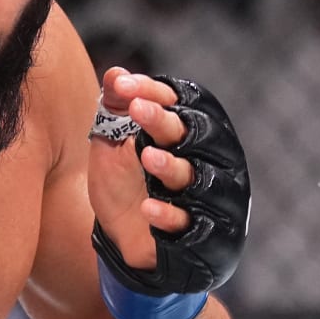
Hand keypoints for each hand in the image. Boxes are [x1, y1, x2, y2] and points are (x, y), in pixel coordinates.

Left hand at [89, 67, 249, 297]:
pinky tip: (147, 207)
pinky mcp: (203, 235)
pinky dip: (168, 214)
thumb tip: (115, 73)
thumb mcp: (111, 148)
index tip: (121, 84)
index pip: (183, 103)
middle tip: (136, 108)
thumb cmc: (125, 187)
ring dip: (171, 166)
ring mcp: (208, 199)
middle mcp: (208, 162)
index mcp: (190, 134)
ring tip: (145, 156)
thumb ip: (115, 113)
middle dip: (164, 120)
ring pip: (197, 178)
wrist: (124, 245)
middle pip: (194, 135)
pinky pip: (189, 224)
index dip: (155, 92)